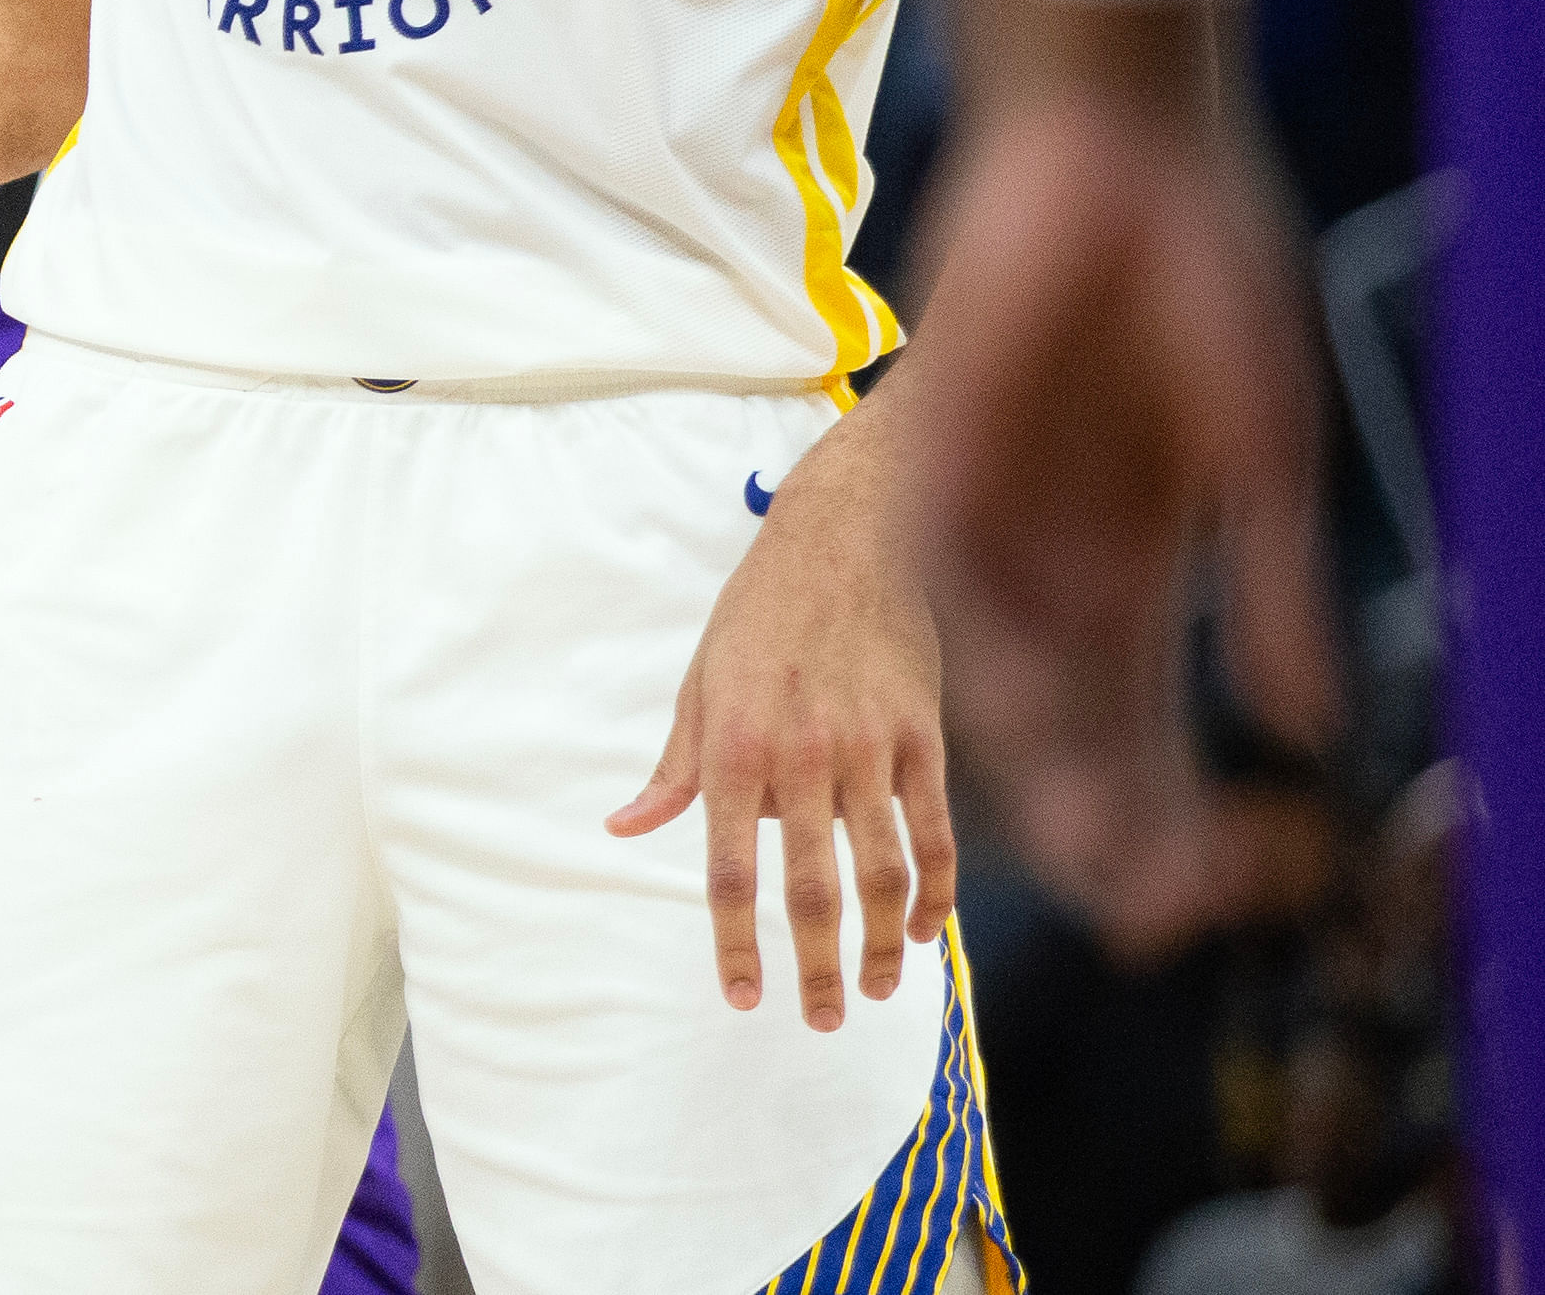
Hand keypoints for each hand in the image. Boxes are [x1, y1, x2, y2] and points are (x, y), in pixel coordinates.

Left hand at [609, 412, 954, 1027]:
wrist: (845, 540)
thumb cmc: (759, 613)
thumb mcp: (699, 682)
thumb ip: (674, 767)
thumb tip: (626, 828)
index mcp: (734, 746)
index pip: (727, 867)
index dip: (735, 939)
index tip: (742, 995)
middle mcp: (800, 757)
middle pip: (811, 887)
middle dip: (813, 965)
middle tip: (818, 1019)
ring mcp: (868, 749)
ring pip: (882, 872)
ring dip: (878, 944)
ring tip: (875, 991)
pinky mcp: (923, 737)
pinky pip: (934, 831)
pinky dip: (933, 891)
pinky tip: (923, 930)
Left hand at [905, 2, 1336, 959]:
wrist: (1112, 155)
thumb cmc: (1198, 282)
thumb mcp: (1256, 447)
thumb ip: (1271, 583)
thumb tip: (1311, 719)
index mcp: (1139, 575)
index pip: (1149, 730)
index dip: (1181, 815)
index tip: (1223, 890)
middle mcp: (1057, 566)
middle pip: (1073, 734)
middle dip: (1109, 827)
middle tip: (1145, 916)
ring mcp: (995, 514)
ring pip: (1005, 679)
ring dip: (1047, 768)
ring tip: (1089, 854)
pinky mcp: (940, 448)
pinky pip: (951, 572)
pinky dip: (984, 639)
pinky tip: (1023, 707)